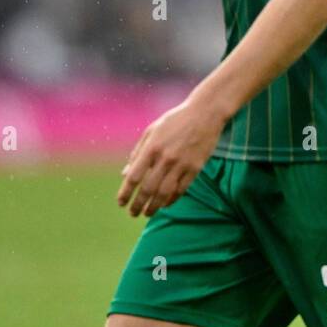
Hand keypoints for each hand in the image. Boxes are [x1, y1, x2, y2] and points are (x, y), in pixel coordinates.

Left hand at [117, 99, 225, 217]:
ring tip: (147, 213)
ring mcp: (182, 164)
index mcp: (152, 147)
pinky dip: (171, 200)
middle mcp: (166, 158)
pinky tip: (165, 204)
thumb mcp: (152, 130)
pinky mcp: (195, 168)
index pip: (134, 176)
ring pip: (164, 193)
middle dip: (138, 204)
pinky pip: (181, 189)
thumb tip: (125, 174)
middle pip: (148, 189)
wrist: (205, 113)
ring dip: (154, 207)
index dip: (125, 192)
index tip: (121, 203)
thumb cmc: (176, 120)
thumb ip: (138, 152)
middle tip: (133, 213)